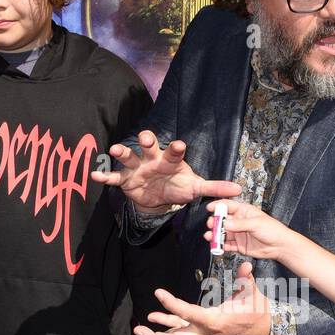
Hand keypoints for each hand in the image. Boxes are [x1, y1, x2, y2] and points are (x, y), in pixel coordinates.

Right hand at [93, 130, 241, 213]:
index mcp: (170, 161)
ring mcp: (137, 168)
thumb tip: (238, 189)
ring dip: (123, 153)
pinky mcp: (125, 180)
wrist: (158, 196)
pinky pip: (114, 178)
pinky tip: (95, 176)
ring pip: (129, 157)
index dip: (175, 148)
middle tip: (145, 138)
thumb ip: (214, 188)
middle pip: (148, 146)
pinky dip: (105, 177)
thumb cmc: (177, 186)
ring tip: (115, 150)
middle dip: (146, 141)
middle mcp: (152, 160)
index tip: (178, 144)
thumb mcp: (195, 187)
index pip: (174, 152)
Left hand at [131, 261, 270, 334]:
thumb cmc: (257, 312)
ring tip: (136, 334)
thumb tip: (246, 264)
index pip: (189, 314)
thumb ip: (245, 280)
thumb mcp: (252, 295)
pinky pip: (180, 334)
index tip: (158, 292)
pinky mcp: (201, 333)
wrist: (264, 331)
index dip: (172, 304)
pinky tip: (151, 327)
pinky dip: (165, 332)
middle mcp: (205, 332)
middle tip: (139, 331)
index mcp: (215, 321)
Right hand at [204, 200, 291, 260]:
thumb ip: (240, 224)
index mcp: (244, 211)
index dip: (218, 206)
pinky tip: (217, 245)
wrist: (280, 246)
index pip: (228, 206)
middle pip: (222, 220)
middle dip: (215, 222)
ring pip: (223, 233)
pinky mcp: (239, 245)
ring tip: (210, 236)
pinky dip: (221, 245)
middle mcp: (239, 222)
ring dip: (215, 235)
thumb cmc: (273, 230)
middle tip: (211, 225)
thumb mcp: (256, 223)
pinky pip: (227, 245)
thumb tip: (226, 222)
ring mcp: (238, 234)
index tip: (210, 208)